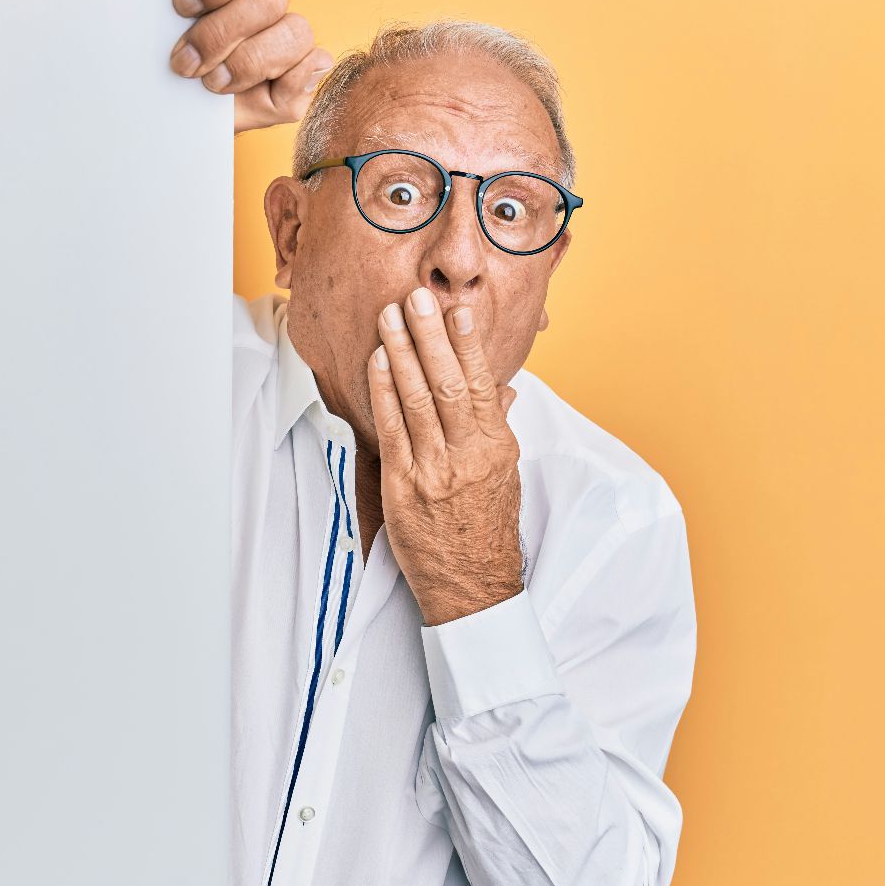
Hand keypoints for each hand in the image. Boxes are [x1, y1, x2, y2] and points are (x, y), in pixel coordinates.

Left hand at [167, 0, 332, 133]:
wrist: (180, 123)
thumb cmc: (168, 78)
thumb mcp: (153, 47)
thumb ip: (165, 20)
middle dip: (220, 16)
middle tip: (184, 51)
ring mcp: (285, 27)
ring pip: (288, 21)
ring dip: (244, 56)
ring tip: (208, 78)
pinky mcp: (304, 69)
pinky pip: (313, 61)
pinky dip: (289, 76)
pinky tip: (263, 87)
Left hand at [367, 287, 524, 625]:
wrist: (472, 587)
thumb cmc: (488, 529)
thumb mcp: (506, 476)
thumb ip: (500, 428)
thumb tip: (505, 390)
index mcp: (498, 449)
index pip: (484, 385)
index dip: (468, 346)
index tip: (457, 311)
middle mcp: (469, 457)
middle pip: (449, 385)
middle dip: (430, 337)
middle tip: (416, 298)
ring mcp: (435, 472)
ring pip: (417, 401)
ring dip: (401, 354)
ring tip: (390, 317)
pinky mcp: (404, 487)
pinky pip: (393, 430)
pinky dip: (384, 392)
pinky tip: (378, 361)